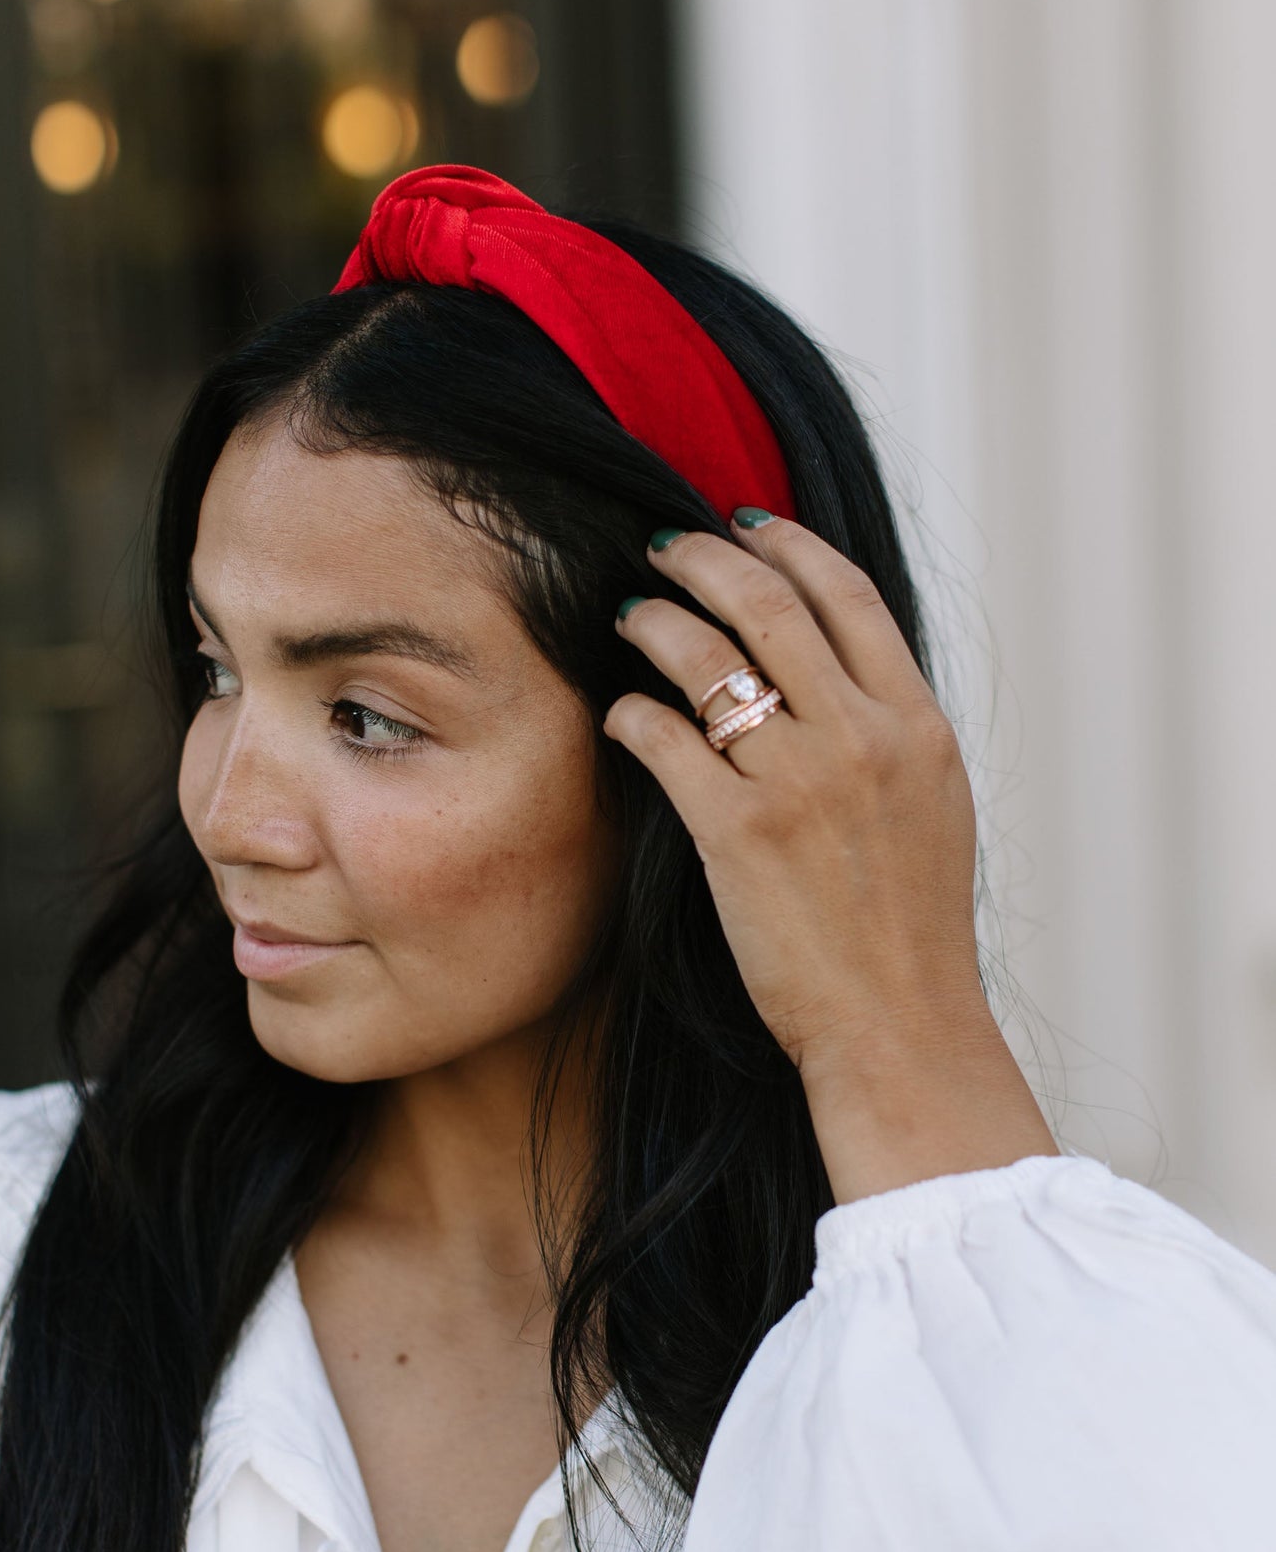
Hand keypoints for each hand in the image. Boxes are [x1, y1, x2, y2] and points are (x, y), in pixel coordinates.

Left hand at [604, 511, 1058, 1201]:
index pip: (848, 596)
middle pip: (771, 604)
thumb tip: (842, 684)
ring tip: (630, 617)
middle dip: (707, 559)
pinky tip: (619, 714)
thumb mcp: (933, 812)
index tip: (748, 526)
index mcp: (918, 726)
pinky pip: (667, 739)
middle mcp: (865, 738)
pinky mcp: (739, 834)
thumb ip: (892, 738)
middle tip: (663, 549)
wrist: (900, 1025)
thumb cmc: (911, 933)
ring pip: (710, 658)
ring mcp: (801, 782)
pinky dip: (634, 713)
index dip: (790, 546)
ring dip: (658, 623)